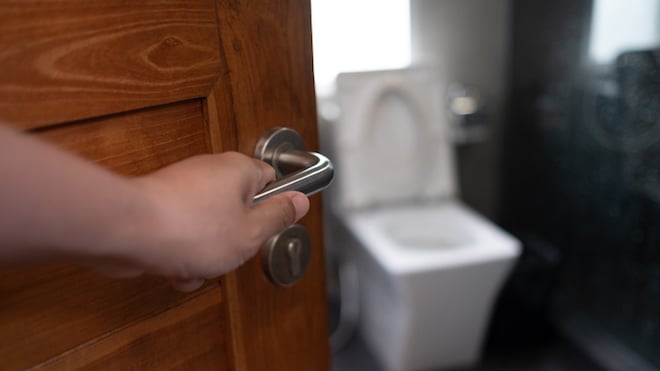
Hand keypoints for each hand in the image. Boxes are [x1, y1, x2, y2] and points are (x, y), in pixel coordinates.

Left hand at [100, 152, 309, 290]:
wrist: (126, 232)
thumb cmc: (188, 228)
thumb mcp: (251, 232)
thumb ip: (279, 216)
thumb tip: (299, 202)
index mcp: (238, 170)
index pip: (271, 180)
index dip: (275, 206)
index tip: (274, 224)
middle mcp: (210, 173)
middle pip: (239, 210)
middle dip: (235, 240)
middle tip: (232, 250)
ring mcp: (182, 190)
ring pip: (210, 228)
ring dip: (208, 254)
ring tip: (198, 263)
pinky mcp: (160, 208)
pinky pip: (184, 235)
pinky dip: (182, 255)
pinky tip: (176, 267)